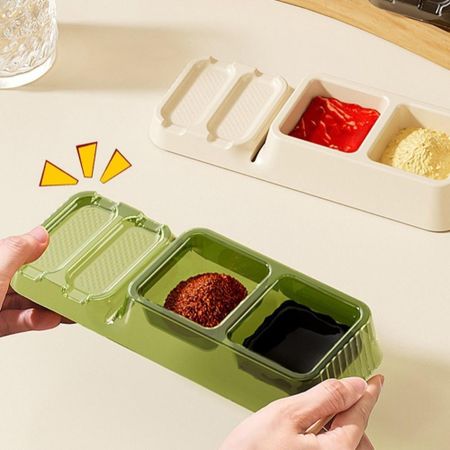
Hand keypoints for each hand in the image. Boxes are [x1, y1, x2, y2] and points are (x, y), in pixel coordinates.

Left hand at [0, 227, 66, 335]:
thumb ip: (17, 252)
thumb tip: (39, 233)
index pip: (18, 251)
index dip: (41, 252)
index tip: (64, 255)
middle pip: (23, 278)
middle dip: (49, 284)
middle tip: (71, 286)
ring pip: (22, 302)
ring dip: (45, 306)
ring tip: (64, 308)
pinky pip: (15, 321)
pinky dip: (33, 321)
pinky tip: (47, 320)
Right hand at [221, 375, 382, 449]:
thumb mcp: (288, 414)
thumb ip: (325, 398)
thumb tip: (354, 386)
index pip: (360, 414)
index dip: (369, 392)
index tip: (377, 381)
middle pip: (356, 432)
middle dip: (352, 410)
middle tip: (345, 391)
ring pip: (344, 442)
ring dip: (339, 422)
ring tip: (323, 410)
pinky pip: (330, 448)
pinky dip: (327, 434)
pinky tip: (312, 428)